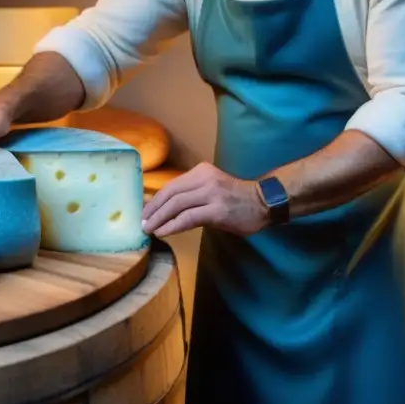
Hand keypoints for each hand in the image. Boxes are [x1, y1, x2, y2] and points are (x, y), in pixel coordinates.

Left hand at [141, 162, 269, 236]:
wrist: (263, 203)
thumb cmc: (235, 198)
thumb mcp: (210, 188)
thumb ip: (190, 194)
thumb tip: (162, 207)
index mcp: (201, 171)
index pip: (171, 185)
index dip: (155, 200)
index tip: (143, 211)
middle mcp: (205, 179)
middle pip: (170, 193)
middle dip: (153, 209)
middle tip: (142, 222)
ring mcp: (212, 194)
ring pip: (177, 205)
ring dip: (159, 218)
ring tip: (149, 229)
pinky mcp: (217, 210)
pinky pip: (189, 218)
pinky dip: (173, 225)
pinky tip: (164, 232)